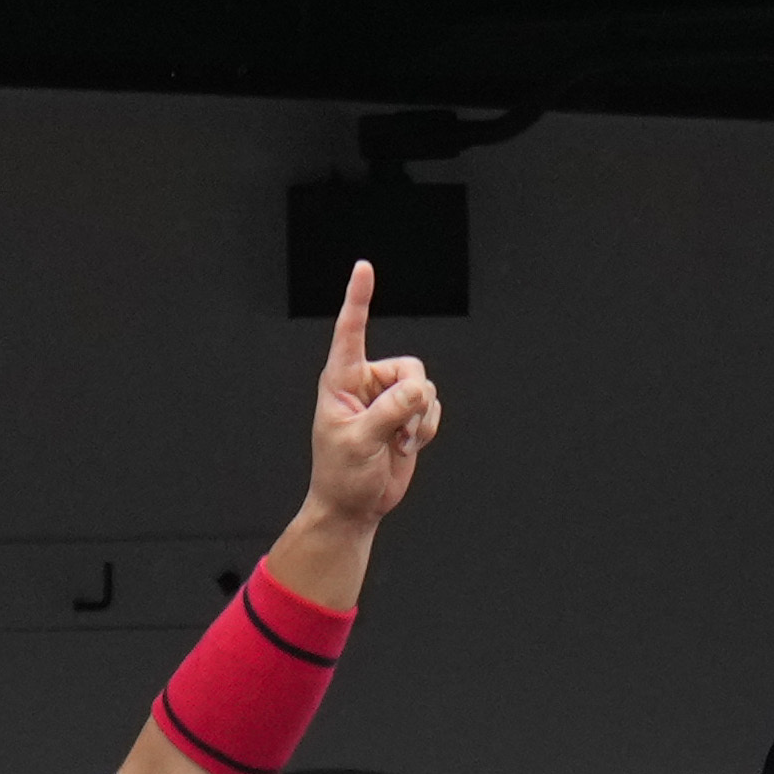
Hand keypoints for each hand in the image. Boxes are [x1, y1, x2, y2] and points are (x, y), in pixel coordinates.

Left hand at [305, 265, 441, 529]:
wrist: (355, 506)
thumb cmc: (343, 475)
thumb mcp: (361, 442)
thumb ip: (390, 411)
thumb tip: (420, 390)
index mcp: (341, 379)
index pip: (351, 330)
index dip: (359, 297)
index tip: (364, 267)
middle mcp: (366, 382)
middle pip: (409, 367)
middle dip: (412, 400)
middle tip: (397, 429)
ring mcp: (388, 398)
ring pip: (425, 388)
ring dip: (419, 419)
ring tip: (398, 442)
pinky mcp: (406, 415)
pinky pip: (432, 407)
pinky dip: (427, 428)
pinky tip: (407, 445)